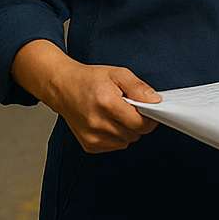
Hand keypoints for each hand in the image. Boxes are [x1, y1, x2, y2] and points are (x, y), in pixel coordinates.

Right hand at [21, 44, 159, 153]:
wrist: (62, 87)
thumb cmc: (90, 79)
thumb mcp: (119, 74)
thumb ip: (139, 88)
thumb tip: (156, 102)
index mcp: (107, 103)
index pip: (140, 123)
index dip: (149, 117)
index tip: (148, 110)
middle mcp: (98, 123)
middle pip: (135, 133)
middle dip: (138, 122)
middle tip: (129, 108)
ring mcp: (92, 136)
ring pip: (126, 141)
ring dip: (128, 129)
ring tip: (116, 113)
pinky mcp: (89, 145)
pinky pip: (115, 145)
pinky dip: (117, 136)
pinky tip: (108, 122)